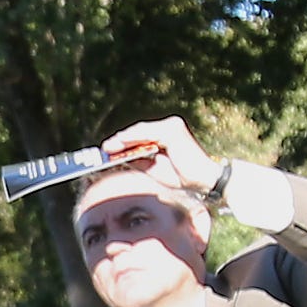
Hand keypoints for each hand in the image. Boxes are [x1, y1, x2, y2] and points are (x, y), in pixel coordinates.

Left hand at [99, 116, 225, 198]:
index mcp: (166, 135)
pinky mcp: (172, 129)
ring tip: (108, 147)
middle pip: (139, 132)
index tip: (107, 150)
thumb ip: (138, 160)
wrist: (202, 180)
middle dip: (120, 141)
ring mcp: (171, 126)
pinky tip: (120, 143)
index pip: (140, 136)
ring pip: (140, 131)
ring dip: (123, 139)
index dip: (123, 143)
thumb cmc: (182, 177)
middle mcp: (169, 127)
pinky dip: (132, 138)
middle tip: (104, 148)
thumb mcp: (154, 168)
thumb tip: (118, 156)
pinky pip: (147, 133)